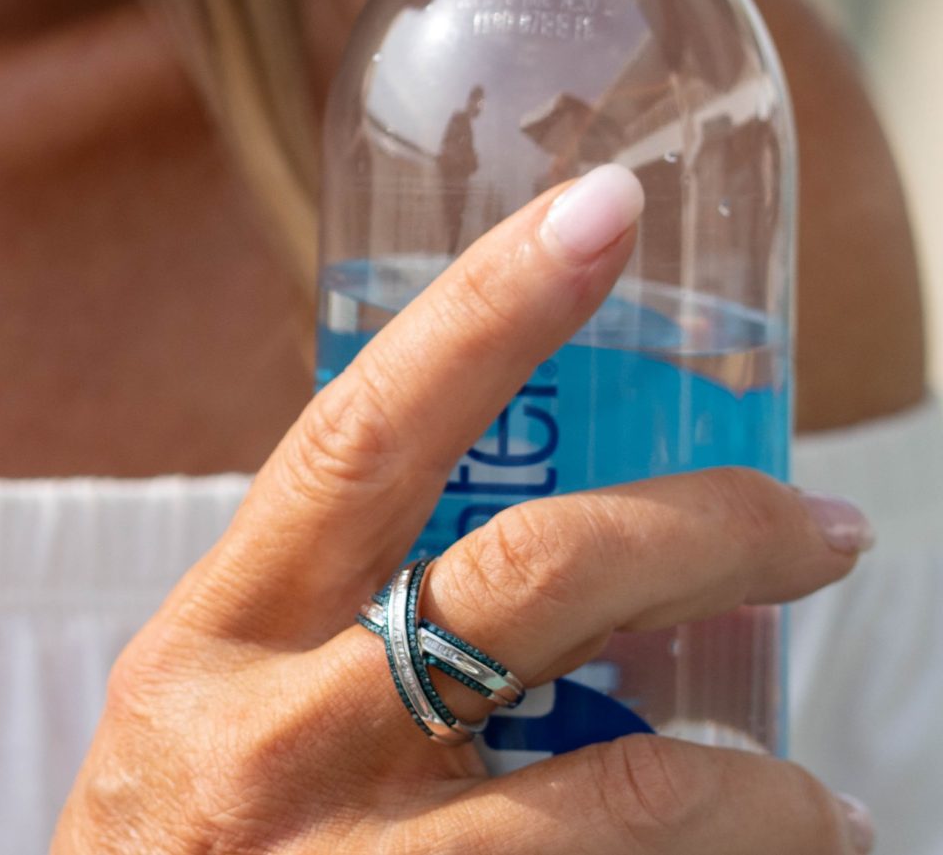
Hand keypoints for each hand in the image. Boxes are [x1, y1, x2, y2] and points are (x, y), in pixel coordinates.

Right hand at [52, 166, 874, 853]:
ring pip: (609, 790)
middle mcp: (271, 733)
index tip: (601, 213)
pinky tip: (755, 854)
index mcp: (223, 625)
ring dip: (749, 780)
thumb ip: (337, 597)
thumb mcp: (224, 684)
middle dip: (696, 533)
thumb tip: (513, 525)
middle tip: (816, 523)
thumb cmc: (184, 825)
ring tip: (820, 791)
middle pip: (523, 579)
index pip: (365, 430)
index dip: (488, 310)